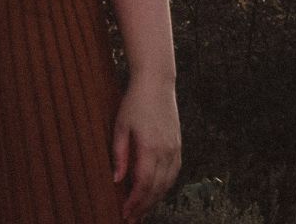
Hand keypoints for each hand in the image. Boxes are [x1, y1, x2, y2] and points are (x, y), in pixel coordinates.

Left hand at [111, 75, 180, 220]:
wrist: (157, 84)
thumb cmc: (134, 103)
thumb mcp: (120, 126)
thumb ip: (119, 154)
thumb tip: (117, 179)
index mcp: (151, 148)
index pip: (143, 184)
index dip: (134, 202)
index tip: (125, 213)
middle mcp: (167, 152)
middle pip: (157, 189)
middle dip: (144, 206)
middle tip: (131, 218)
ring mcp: (175, 150)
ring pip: (168, 184)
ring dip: (155, 199)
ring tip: (142, 210)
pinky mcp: (178, 146)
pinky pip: (174, 174)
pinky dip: (165, 187)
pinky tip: (156, 192)